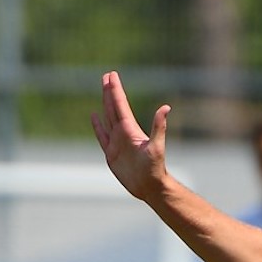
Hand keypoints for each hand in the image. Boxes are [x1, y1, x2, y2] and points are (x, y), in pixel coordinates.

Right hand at [90, 71, 171, 200]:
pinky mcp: (111, 153)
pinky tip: (94, 116)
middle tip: (107, 76)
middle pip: (114, 107)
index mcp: (131, 129)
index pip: (121, 105)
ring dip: (105, 104)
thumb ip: (159, 127)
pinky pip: (101, 136)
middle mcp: (123, 133)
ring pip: (108, 118)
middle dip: (110, 92)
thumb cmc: (155, 168)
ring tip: (103, 90)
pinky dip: (97, 125)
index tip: (112, 75)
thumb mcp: (157, 146)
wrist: (149, 186)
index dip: (116, 90)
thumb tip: (166, 107)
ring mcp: (117, 142)